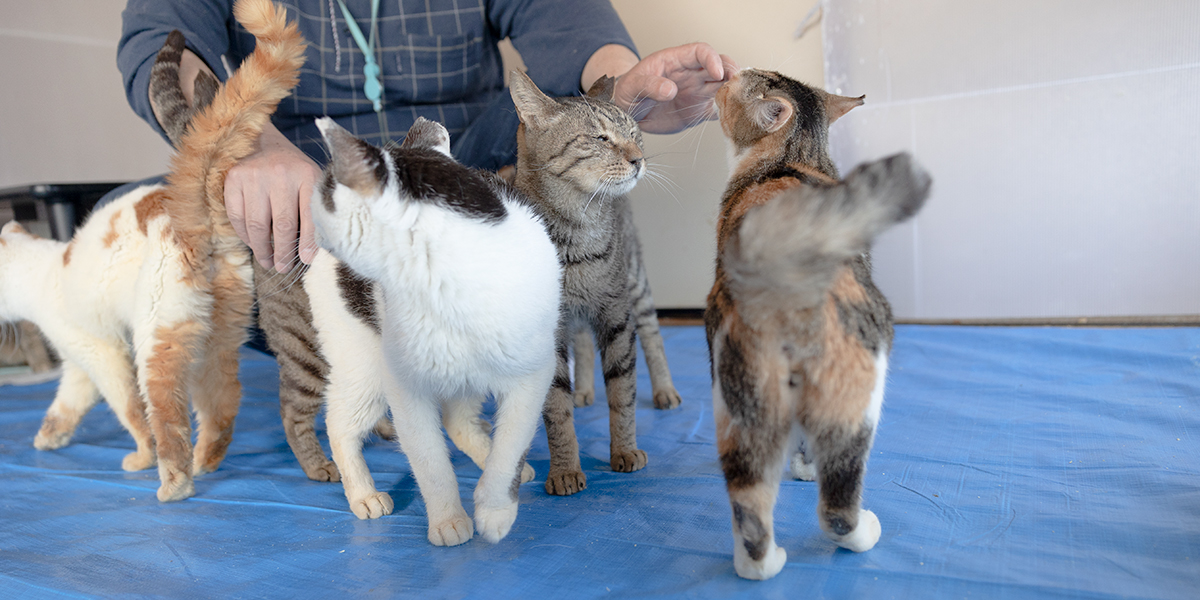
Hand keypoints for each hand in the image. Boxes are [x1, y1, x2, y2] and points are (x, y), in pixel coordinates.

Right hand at [224, 124, 321, 271]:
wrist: (265, 142)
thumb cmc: (294, 172)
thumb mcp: (311, 185)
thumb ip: (314, 213)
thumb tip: (309, 255)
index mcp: (307, 175)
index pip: (310, 215)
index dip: (308, 242)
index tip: (306, 261)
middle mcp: (281, 174)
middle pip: (282, 224)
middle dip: (283, 252)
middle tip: (283, 268)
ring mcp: (255, 175)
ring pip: (257, 225)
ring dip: (262, 249)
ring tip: (268, 261)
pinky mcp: (234, 178)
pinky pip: (237, 216)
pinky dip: (245, 235)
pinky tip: (253, 243)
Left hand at [613, 43, 737, 134]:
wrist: (627, 111)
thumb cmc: (629, 90)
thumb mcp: (633, 85)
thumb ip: (650, 85)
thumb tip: (669, 89)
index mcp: (677, 61)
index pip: (701, 52)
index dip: (712, 59)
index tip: (717, 73)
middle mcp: (691, 74)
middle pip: (720, 66)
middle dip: (732, 73)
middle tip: (736, 86)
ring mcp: (697, 92)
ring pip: (723, 87)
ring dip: (732, 93)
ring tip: (737, 103)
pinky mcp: (697, 111)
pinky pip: (717, 109)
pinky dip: (726, 112)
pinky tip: (730, 117)